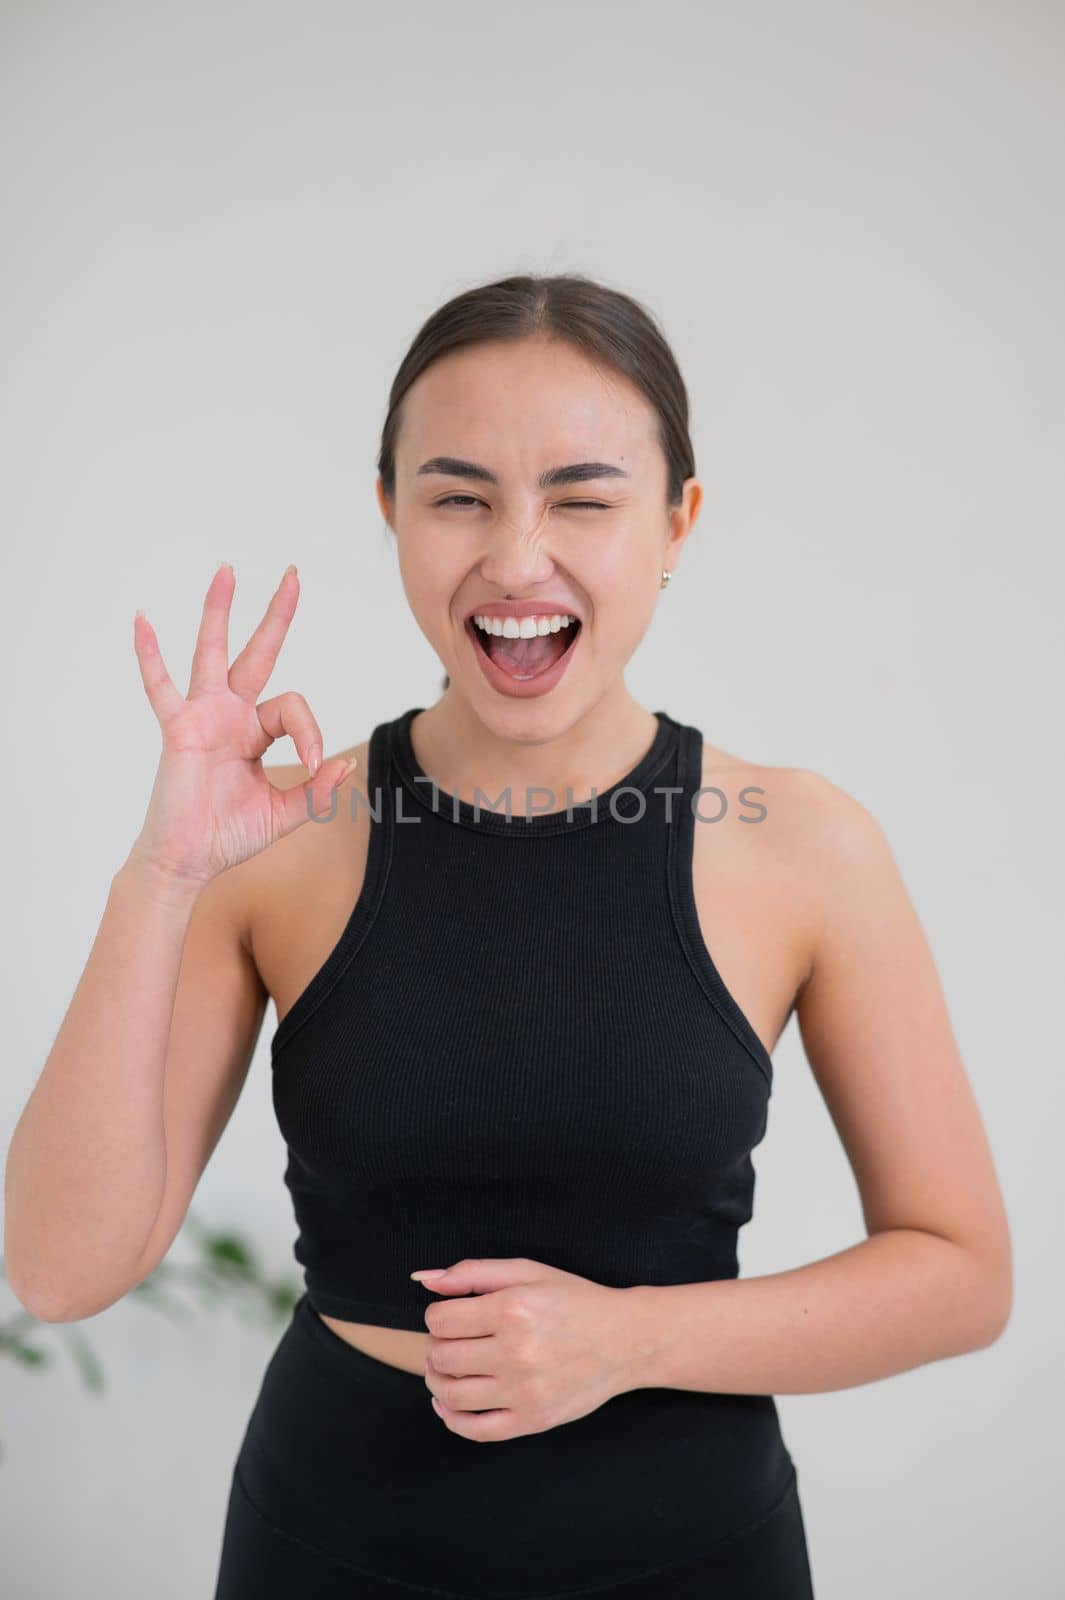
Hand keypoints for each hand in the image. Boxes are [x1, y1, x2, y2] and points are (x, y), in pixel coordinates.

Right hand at [130, 562, 355, 884]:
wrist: (190, 860)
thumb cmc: (230, 835)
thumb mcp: (285, 814)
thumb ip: (316, 791)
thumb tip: (344, 764)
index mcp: (256, 731)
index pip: (292, 707)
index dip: (309, 731)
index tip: (311, 763)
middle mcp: (231, 715)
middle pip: (257, 653)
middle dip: (276, 615)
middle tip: (292, 574)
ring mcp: (202, 718)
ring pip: (212, 653)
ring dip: (219, 611)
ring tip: (226, 571)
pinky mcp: (178, 730)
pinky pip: (160, 687)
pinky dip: (149, 655)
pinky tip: (142, 620)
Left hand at [412, 1257, 643, 1441]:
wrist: (626, 1340)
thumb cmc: (574, 1300)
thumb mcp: (527, 1271)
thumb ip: (471, 1272)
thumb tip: (422, 1279)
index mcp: (513, 1309)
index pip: (440, 1319)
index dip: (437, 1315)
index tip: (450, 1314)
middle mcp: (517, 1352)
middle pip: (441, 1356)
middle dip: (436, 1345)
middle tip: (452, 1339)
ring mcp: (525, 1392)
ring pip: (451, 1394)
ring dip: (437, 1379)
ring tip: (447, 1367)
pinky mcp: (533, 1421)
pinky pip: (476, 1430)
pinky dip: (451, 1418)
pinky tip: (448, 1402)